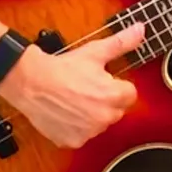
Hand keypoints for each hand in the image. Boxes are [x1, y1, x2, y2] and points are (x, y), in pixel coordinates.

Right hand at [0, 22, 144, 148]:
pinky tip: (66, 112)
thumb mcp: (95, 52)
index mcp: (114, 96)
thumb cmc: (63, 68)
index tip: (104, 80)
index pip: (131, 94)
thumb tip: (141, 30)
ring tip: (75, 99)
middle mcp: (104, 118)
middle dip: (107, 100)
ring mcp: (88, 132)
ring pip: (99, 123)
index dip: (118, 85)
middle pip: (117, 110)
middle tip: (87, 88)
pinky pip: (82, 135)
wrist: (31, 82)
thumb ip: (122, 43)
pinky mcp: (72, 141)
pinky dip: (76, 127)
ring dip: (92, 115)